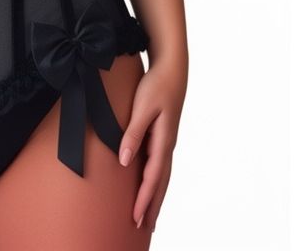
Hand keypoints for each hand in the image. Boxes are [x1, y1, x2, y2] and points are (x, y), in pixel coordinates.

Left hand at [118, 57, 187, 231]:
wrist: (171, 68)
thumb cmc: (156, 86)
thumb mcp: (143, 108)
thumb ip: (133, 134)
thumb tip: (125, 161)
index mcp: (163, 141)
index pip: (153, 177)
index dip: (145, 198)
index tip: (137, 217)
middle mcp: (167, 145)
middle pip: (161, 183)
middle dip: (152, 205)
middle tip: (144, 227)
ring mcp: (167, 141)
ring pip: (162, 176)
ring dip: (155, 196)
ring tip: (149, 215)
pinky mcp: (163, 136)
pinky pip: (160, 165)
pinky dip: (156, 181)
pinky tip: (150, 185)